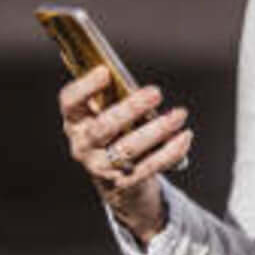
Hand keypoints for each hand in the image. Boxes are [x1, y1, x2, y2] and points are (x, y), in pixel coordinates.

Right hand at [58, 66, 193, 244]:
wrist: (116, 177)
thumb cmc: (118, 131)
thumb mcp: (111, 112)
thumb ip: (120, 99)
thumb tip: (147, 91)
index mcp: (76, 120)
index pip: (70, 101)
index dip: (85, 86)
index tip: (104, 72)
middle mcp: (82, 144)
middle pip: (102, 127)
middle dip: (131, 109)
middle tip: (156, 92)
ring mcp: (98, 166)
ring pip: (127, 148)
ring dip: (157, 130)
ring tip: (179, 115)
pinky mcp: (120, 183)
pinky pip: (147, 167)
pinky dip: (169, 151)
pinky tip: (184, 137)